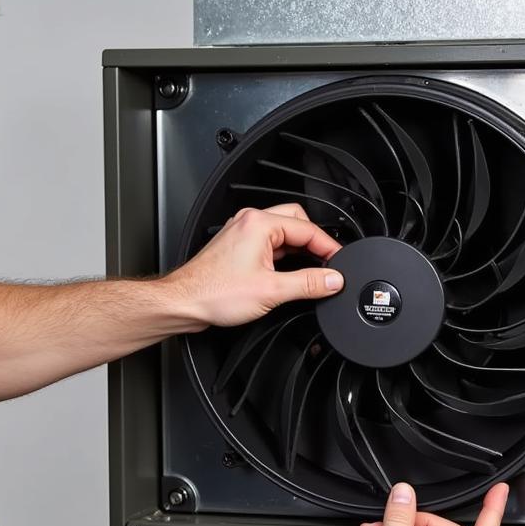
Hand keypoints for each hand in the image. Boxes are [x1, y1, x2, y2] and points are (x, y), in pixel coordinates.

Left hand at [163, 203, 343, 329]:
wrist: (184, 303)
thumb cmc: (214, 293)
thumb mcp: (272, 291)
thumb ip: (308, 284)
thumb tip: (332, 280)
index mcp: (259, 223)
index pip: (307, 228)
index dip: (328, 247)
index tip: (340, 263)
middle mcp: (249, 222)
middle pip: (296, 223)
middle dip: (314, 243)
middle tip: (328, 264)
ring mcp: (241, 234)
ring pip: (282, 234)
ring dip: (297, 251)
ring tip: (309, 272)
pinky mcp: (236, 248)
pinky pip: (268, 245)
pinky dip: (282, 257)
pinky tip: (287, 275)